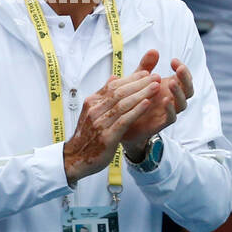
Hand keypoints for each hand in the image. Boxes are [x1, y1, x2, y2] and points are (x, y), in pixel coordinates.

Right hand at [62, 67, 161, 182]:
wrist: (75, 158)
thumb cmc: (86, 136)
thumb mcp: (91, 112)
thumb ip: (104, 95)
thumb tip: (114, 77)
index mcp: (91, 103)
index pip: (113, 86)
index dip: (131, 78)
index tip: (146, 73)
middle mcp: (94, 111)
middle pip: (120, 92)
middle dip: (140, 83)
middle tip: (155, 77)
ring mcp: (100, 123)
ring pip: (123, 104)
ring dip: (141, 94)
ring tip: (156, 87)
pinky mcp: (107, 136)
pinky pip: (124, 120)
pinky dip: (136, 111)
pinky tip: (147, 104)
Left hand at [121, 50, 192, 159]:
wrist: (123, 123)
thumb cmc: (134, 100)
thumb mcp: (137, 81)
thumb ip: (146, 67)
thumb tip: (154, 50)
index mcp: (169, 88)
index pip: (183, 78)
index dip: (182, 69)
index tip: (173, 60)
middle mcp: (172, 99)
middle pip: (188, 89)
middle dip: (185, 78)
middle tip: (179, 69)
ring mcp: (168, 111)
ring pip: (182, 103)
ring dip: (178, 92)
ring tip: (171, 82)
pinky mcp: (161, 123)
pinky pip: (171, 117)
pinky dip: (170, 109)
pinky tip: (165, 100)